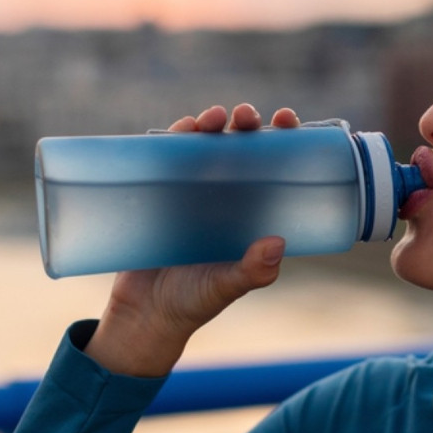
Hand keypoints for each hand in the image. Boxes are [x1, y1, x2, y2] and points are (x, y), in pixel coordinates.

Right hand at [85, 104, 301, 376]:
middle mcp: (226, 198)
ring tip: (212, 118)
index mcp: (252, 213)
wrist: (143, 315)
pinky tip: (180, 130)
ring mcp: (192, 194)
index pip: (275, 168)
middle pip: (240, 148)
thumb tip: (277, 243)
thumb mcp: (228, 286)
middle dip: (245, 125)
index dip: (284, 139)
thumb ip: (252, 271)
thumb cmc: (195, 302)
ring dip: (209, 125)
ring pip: (204, 147)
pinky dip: (173, 140)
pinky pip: (167, 160)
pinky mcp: (160, 195)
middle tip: (245, 116)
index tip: (288, 119)